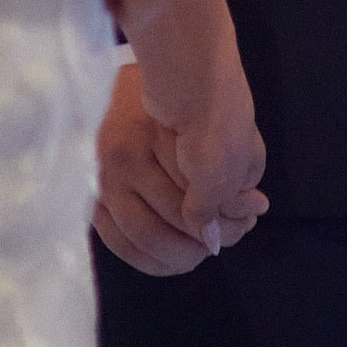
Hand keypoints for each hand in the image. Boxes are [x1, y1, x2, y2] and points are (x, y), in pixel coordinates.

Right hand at [93, 63, 266, 274]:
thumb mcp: (205, 119)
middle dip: (210, 237)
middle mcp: (124, 154)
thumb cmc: (170, 103)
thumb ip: (232, 159)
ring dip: (181, 255)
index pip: (199, 189)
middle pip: (174, 216)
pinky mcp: (91, 196)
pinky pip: (119, 243)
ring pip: (145, 236)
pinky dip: (149, 261)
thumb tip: (256, 208)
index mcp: (155, 130)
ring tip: (203, 250)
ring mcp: (102, 177)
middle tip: (227, 236)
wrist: (116, 85)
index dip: (229, 214)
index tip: (249, 217)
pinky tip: (172, 260)